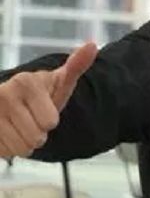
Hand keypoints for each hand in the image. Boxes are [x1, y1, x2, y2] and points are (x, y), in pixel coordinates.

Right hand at [0, 42, 97, 157]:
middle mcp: (3, 94)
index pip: (50, 122)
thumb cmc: (40, 95)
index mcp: (25, 82)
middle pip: (36, 138)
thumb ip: (76, 66)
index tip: (42, 109)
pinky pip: (5, 152)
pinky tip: (6, 133)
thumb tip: (92, 45)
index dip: (50, 121)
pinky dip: (8, 149)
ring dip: (23, 144)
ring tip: (18, 127)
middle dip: (37, 134)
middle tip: (30, 120)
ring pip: (20, 148)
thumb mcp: (60, 83)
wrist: (11, 105)